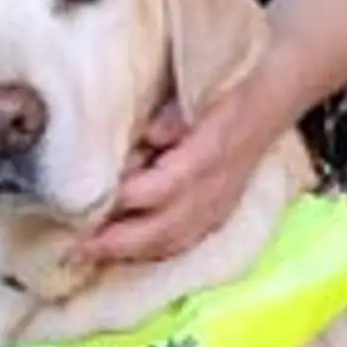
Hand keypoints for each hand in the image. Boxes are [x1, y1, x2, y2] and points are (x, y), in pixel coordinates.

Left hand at [72, 86, 278, 268]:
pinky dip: (152, 252)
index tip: (82, 207)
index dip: (121, 202)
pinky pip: (184, 243)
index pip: (157, 189)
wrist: (273, 99)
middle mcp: (212, 191)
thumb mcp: (195, 93)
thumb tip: (138, 140)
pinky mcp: (219, 214)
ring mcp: (218, 207)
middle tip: (73, 249)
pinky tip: (127, 254)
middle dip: (114, 242)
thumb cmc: (224, 91)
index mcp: (205, 158)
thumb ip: (167, 119)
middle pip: (159, 230)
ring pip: (171, 242)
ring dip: (129, 253)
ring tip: (91, 256)